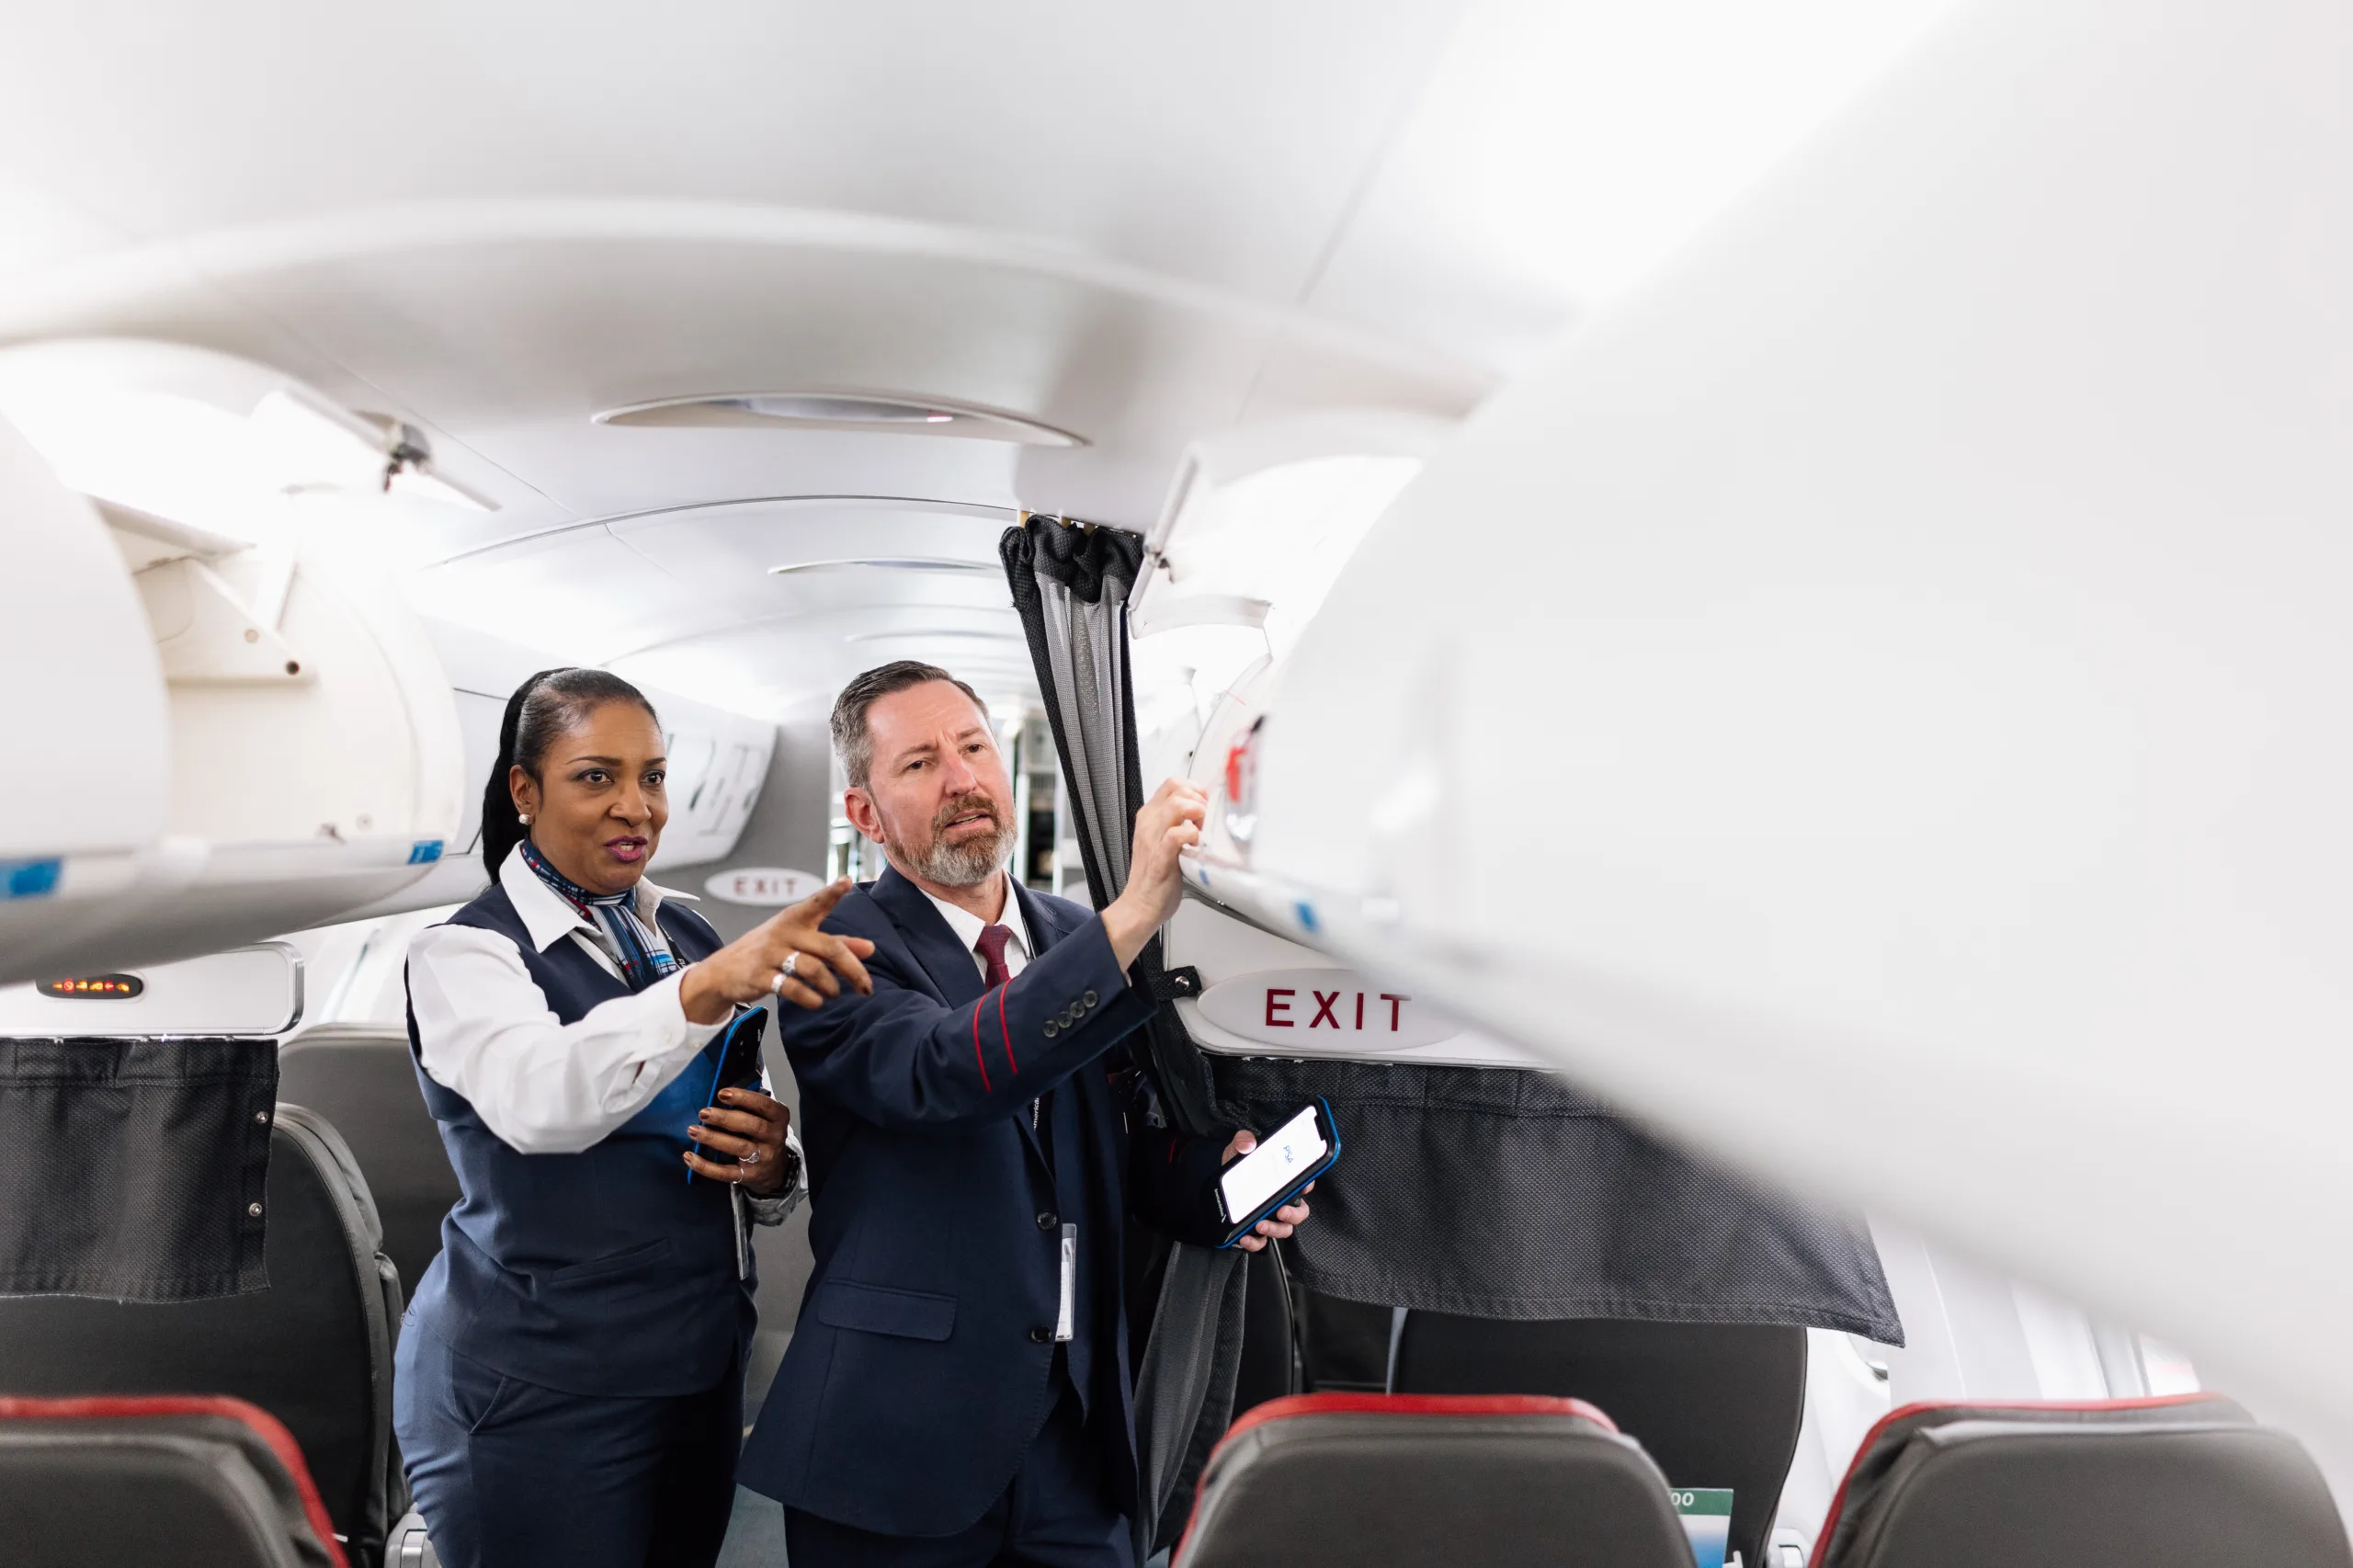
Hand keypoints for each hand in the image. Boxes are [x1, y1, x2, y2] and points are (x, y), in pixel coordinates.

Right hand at [679, 879, 876, 1024]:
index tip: (847, 881)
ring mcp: (770, 954)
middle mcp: (783, 932)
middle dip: (853, 969)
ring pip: (813, 969)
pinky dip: (811, 998)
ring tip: (834, 993)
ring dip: (830, 986)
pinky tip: (817, 1002)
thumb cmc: (770, 951)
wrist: (723, 971)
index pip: (816, 903)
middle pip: (829, 948)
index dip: (832, 893)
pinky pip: (792, 988)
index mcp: (795, 918)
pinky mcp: (760, 976)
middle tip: (866, 987)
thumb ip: (836, 943)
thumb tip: (871, 948)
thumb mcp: (800, 941)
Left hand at [684, 1086, 794, 1192]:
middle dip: (725, 1118)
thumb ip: (748, 1106)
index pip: (764, 1105)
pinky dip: (705, 1166)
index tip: (722, 1094)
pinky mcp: (749, 1175)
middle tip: (704, 1113)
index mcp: (779, 1118)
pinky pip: (726, 1172)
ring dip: (713, 1138)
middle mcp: (774, 1137)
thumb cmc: (763, 1135)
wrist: (775, 1169)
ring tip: (693, 1130)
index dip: (744, 1098)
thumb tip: (718, 1095)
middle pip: (751, 1126)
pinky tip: (690, 1156)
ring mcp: (763, 1158)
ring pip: (738, 1147)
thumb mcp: (765, 1117)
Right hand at [1101, 778, 1208, 967]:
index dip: (1194, 789)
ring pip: (1177, 806)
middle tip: (1206, 819)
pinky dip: (1192, 836)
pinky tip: (1196, 846)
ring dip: (1198, 814)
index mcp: (1149, 817)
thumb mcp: (1163, 841)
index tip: (1205, 804)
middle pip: (1177, 789)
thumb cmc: (1156, 878)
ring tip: (1202, 830)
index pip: (1172, 784)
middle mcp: (1149, 823)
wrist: (1140, 906)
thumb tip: (1205, 814)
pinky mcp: (1161, 857)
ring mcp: (1153, 839)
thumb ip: (1178, 825)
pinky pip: (1177, 835)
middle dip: (1199, 800)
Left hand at [1221, 1128, 1313, 1252]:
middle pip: (1300, 1211)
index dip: (1308, 1185)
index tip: (1304, 1185)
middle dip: (1295, 1214)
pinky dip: (1255, 1242)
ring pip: (1284, 1229)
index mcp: (1281, 1181)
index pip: (1303, 1183)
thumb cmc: (1235, 1169)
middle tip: (1282, 1210)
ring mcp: (1270, 1217)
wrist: (1216, 1188)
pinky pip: (1261, 1242)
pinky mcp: (1256, 1231)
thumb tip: (1248, 1143)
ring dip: (1275, 1229)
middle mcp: (1280, 1201)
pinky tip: (1246, 1237)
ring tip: (1261, 1224)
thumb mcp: (1237, 1150)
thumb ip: (1243, 1141)